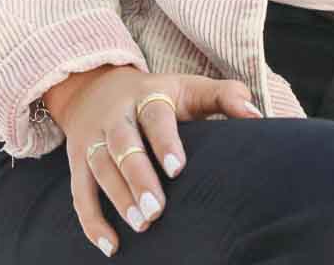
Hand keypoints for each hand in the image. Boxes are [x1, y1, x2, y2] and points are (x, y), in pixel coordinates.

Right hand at [53, 65, 262, 256]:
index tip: (178, 168)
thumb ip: (225, 96)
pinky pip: (78, 192)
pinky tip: (110, 245)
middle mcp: (117, 115)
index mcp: (148, 94)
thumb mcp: (190, 86)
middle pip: (123, 144)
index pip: (155, 116)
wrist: (97, 87)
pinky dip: (91, 221)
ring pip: (100, 168)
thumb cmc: (159, 95)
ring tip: (140, 225)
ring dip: (117, 199)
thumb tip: (256, 116)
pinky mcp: (77, 160)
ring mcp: (93, 138)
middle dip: (138, 177)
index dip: (165, 142)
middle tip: (156, 210)